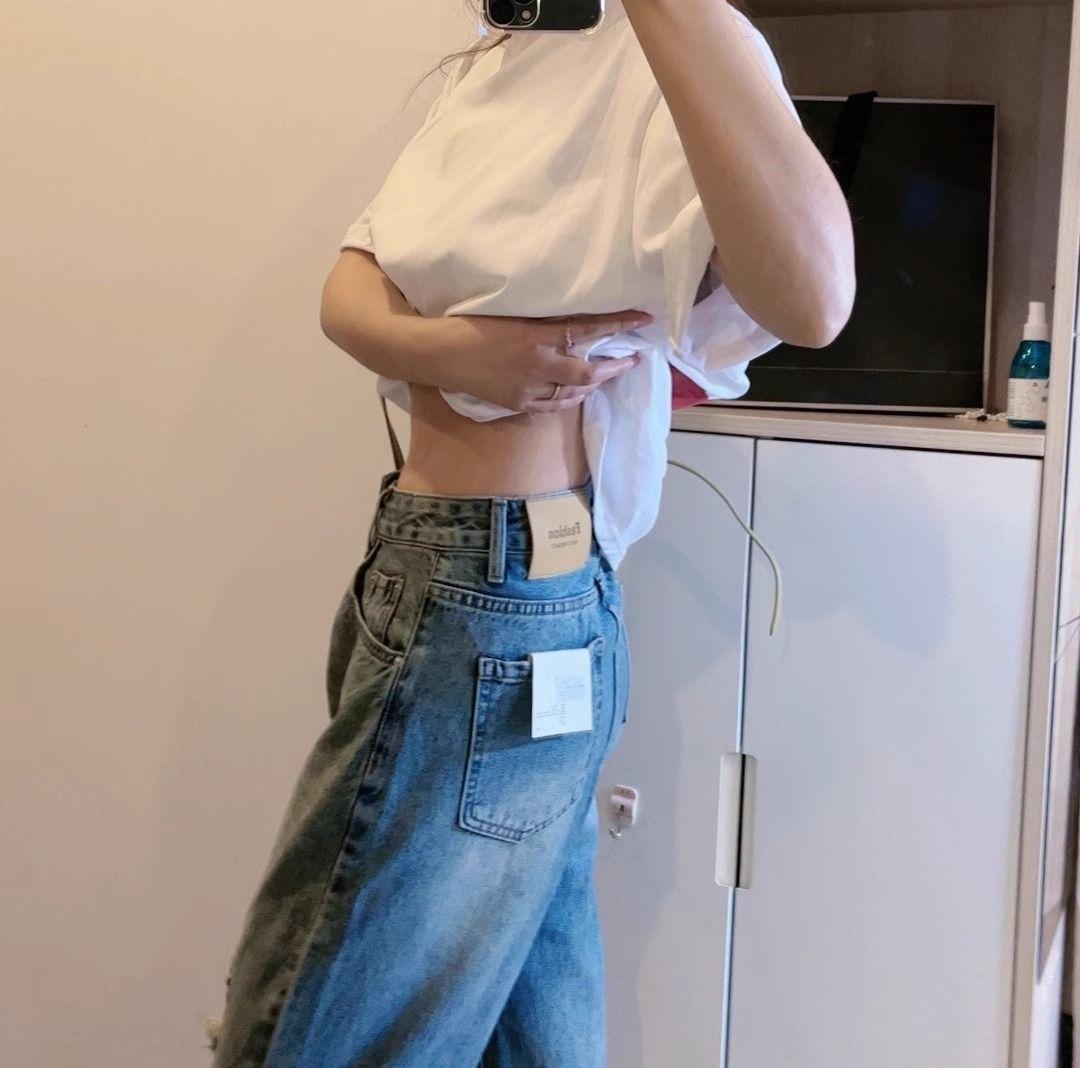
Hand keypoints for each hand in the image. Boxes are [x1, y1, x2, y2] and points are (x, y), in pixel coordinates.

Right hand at [437, 309, 653, 412]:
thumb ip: (542, 320)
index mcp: (536, 336)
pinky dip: (569, 399)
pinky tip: (577, 393)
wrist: (438, 353)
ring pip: (572, 392)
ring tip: (608, 374)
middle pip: (588, 371)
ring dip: (594, 384)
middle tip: (632, 359)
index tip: (643, 319)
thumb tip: (572, 321)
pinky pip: (552, 406)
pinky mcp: (516, 404)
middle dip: (614, 367)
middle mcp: (538, 365)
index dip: (618, 324)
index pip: (588, 329)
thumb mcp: (510, 314)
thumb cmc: (469, 324)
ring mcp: (527, 389)